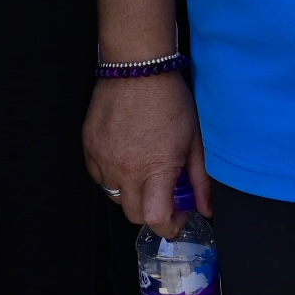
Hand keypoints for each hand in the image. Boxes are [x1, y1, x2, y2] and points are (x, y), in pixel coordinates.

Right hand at [83, 71, 209, 239]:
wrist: (137, 68)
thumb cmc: (170, 100)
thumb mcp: (194, 141)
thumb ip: (200, 180)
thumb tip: (205, 209)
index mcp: (155, 168)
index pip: (155, 219)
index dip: (168, 226)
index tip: (178, 217)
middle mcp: (125, 168)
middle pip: (133, 214)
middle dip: (151, 211)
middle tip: (164, 194)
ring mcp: (103, 158)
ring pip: (114, 196)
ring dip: (131, 193)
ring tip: (144, 171)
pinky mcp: (89, 147)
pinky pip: (99, 176)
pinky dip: (112, 175)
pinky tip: (126, 158)